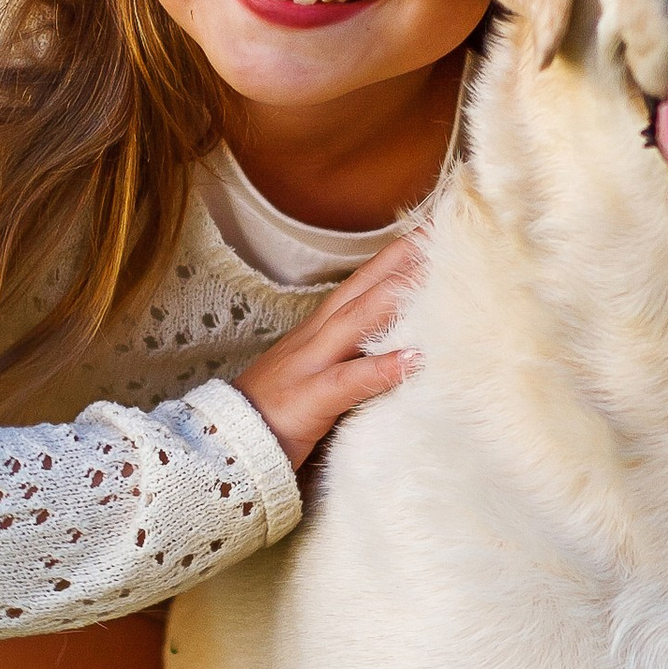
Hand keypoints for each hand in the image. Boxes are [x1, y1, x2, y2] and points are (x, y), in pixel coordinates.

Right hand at [234, 234, 426, 474]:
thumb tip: (400, 345)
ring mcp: (312, 364)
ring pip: (358, 320)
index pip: (362, 282)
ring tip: (436, 278)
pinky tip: (415, 360)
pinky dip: (382, 368)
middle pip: (364, 287)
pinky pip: (350, 380)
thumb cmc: (278, 409)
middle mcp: (317, 336)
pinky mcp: (310, 398)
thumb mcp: (318, 372)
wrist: (224, 438)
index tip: (431, 230)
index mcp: (320, 329)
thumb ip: (350, 354)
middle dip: (402, 258)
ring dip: (396, 296)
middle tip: (443, 233)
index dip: (395, 256)